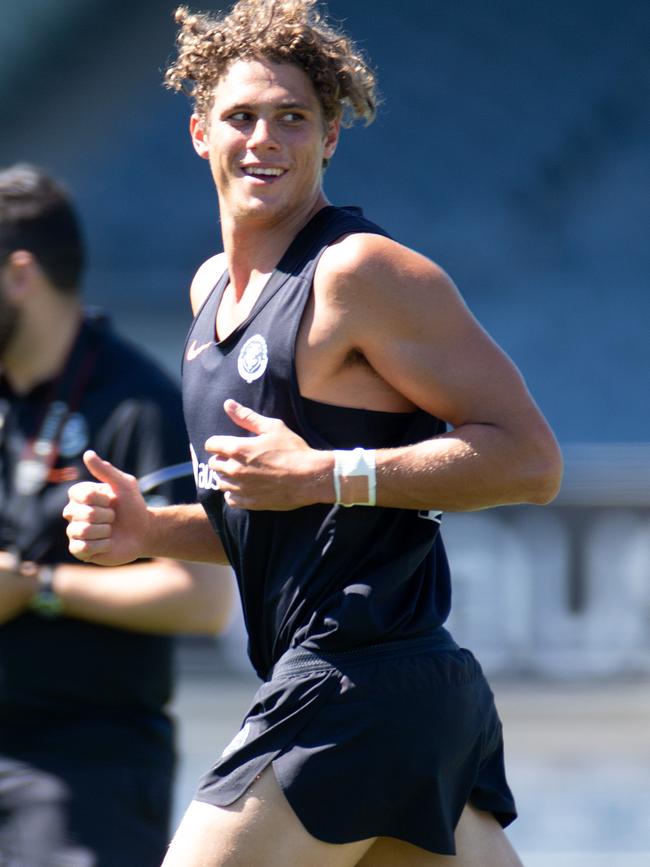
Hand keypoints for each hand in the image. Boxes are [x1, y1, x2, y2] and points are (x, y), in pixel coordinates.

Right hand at [63, 451, 149, 565]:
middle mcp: (73, 512)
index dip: (101, 499)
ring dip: (105, 531)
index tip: (111, 500)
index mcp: (80, 495)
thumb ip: (106, 470)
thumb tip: (87, 453)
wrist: (143, 532)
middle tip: (114, 517)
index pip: (81, 494)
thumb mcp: (125, 484)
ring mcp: (74, 532)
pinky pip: (82, 548)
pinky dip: (102, 545)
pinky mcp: (79, 550)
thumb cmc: (133, 506)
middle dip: (106, 516)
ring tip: (111, 531)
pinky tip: (108, 543)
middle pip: (83, 514)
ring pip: (82, 531)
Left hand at [205, 399, 331, 509]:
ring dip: (227, 476)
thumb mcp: (272, 427)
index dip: (218, 442)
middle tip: (238, 456)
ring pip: (221, 482)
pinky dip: (234, 493)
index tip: (227, 443)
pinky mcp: (249, 502)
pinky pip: (230, 499)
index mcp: (237, 449)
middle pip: (213, 463)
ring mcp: (241, 488)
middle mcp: (235, 470)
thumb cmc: (293, 450)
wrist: (310, 477)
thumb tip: (227, 403)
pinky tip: (246, 486)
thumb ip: (246, 417)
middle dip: (222, 458)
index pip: (211, 444)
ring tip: (243, 471)